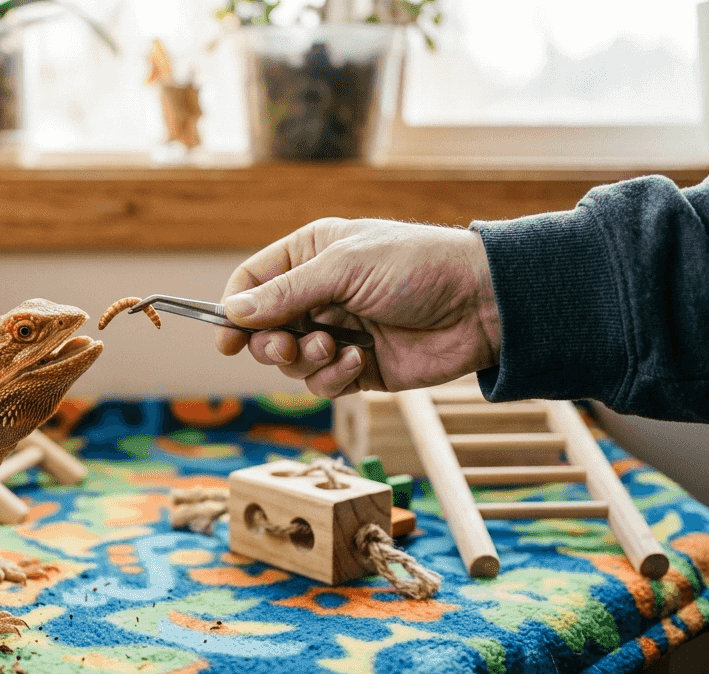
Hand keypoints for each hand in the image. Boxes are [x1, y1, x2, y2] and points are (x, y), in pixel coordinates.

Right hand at [216, 218, 500, 396]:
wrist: (481, 305)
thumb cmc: (417, 267)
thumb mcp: (344, 268)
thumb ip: (284, 293)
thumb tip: (233, 312)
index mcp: (312, 255)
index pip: (253, 284)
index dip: (234, 311)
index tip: (227, 340)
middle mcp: (320, 294)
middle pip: (264, 330)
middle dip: (271, 344)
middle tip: (287, 348)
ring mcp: (339, 332)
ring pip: (292, 363)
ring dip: (307, 361)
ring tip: (337, 348)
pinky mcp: (359, 367)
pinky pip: (323, 383)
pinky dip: (333, 377)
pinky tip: (358, 362)